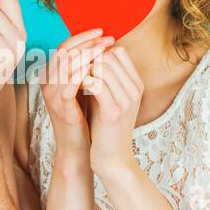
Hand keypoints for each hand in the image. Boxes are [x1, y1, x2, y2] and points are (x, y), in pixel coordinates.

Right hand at [40, 29, 113, 159]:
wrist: (78, 147)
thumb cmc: (83, 116)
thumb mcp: (83, 87)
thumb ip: (85, 68)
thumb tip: (102, 44)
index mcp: (51, 75)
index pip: (64, 46)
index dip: (83, 37)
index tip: (104, 32)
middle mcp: (47, 82)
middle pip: (64, 51)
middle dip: (88, 42)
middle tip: (109, 38)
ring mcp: (51, 94)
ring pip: (66, 64)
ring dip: (88, 53)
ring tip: (107, 49)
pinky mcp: (60, 106)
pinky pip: (69, 84)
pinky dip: (83, 73)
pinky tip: (99, 67)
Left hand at [82, 46, 143, 177]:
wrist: (113, 158)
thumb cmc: (105, 126)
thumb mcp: (107, 97)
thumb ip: (102, 78)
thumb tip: (87, 56)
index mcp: (136, 84)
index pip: (119, 52)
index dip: (98, 52)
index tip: (82, 61)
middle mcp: (135, 89)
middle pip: (110, 56)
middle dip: (88, 58)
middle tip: (73, 68)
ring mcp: (126, 100)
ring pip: (102, 67)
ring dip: (83, 68)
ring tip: (72, 77)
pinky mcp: (114, 112)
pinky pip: (96, 84)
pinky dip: (82, 81)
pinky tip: (74, 87)